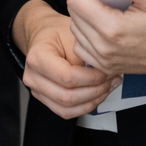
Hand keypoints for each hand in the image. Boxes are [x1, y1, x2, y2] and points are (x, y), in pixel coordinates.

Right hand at [11, 0, 119, 117]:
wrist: (44, 36)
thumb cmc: (57, 33)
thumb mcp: (73, 34)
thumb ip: (84, 55)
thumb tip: (103, 72)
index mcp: (37, 57)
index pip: (67, 76)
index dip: (91, 78)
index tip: (107, 71)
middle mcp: (33, 77)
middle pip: (67, 96)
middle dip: (95, 91)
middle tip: (112, 79)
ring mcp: (37, 91)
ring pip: (66, 109)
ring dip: (92, 101)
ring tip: (108, 87)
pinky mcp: (45, 99)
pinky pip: (65, 112)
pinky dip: (84, 107)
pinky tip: (97, 95)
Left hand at [67, 0, 145, 76]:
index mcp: (113, 29)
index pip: (76, 2)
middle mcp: (105, 48)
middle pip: (74, 16)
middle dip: (88, 3)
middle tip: (110, 0)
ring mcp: (105, 61)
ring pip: (76, 32)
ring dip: (86, 20)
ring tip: (109, 14)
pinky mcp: (107, 67)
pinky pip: (83, 49)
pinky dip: (88, 37)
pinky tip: (106, 30)